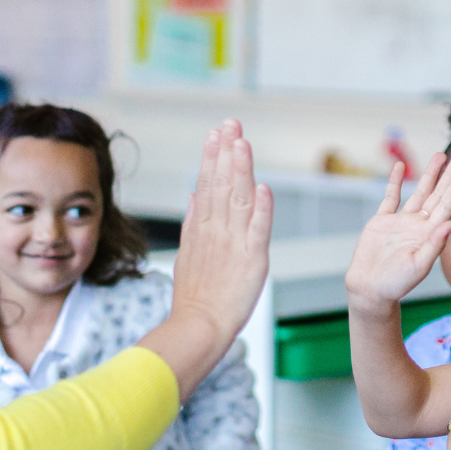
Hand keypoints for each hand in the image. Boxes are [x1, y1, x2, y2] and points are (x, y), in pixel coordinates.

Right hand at [172, 119, 272, 338]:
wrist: (199, 326)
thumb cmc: (196, 297)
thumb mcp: (187, 253)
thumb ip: (192, 222)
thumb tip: (194, 195)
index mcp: (203, 228)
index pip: (208, 184)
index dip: (213, 157)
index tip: (216, 133)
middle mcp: (217, 230)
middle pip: (222, 184)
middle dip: (227, 151)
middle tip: (231, 123)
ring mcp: (234, 243)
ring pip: (238, 199)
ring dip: (241, 170)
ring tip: (242, 143)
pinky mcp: (252, 260)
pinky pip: (258, 230)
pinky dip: (261, 209)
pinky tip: (263, 188)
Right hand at [345, 152, 450, 310]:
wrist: (370, 289)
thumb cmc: (396, 283)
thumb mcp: (419, 265)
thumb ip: (435, 244)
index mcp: (429, 235)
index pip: (446, 206)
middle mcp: (418, 225)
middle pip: (437, 195)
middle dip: (448, 176)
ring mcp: (401, 222)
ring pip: (418, 192)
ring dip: (429, 174)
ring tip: (440, 156)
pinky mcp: (382, 222)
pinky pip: (390, 198)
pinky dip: (395, 182)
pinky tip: (400, 167)